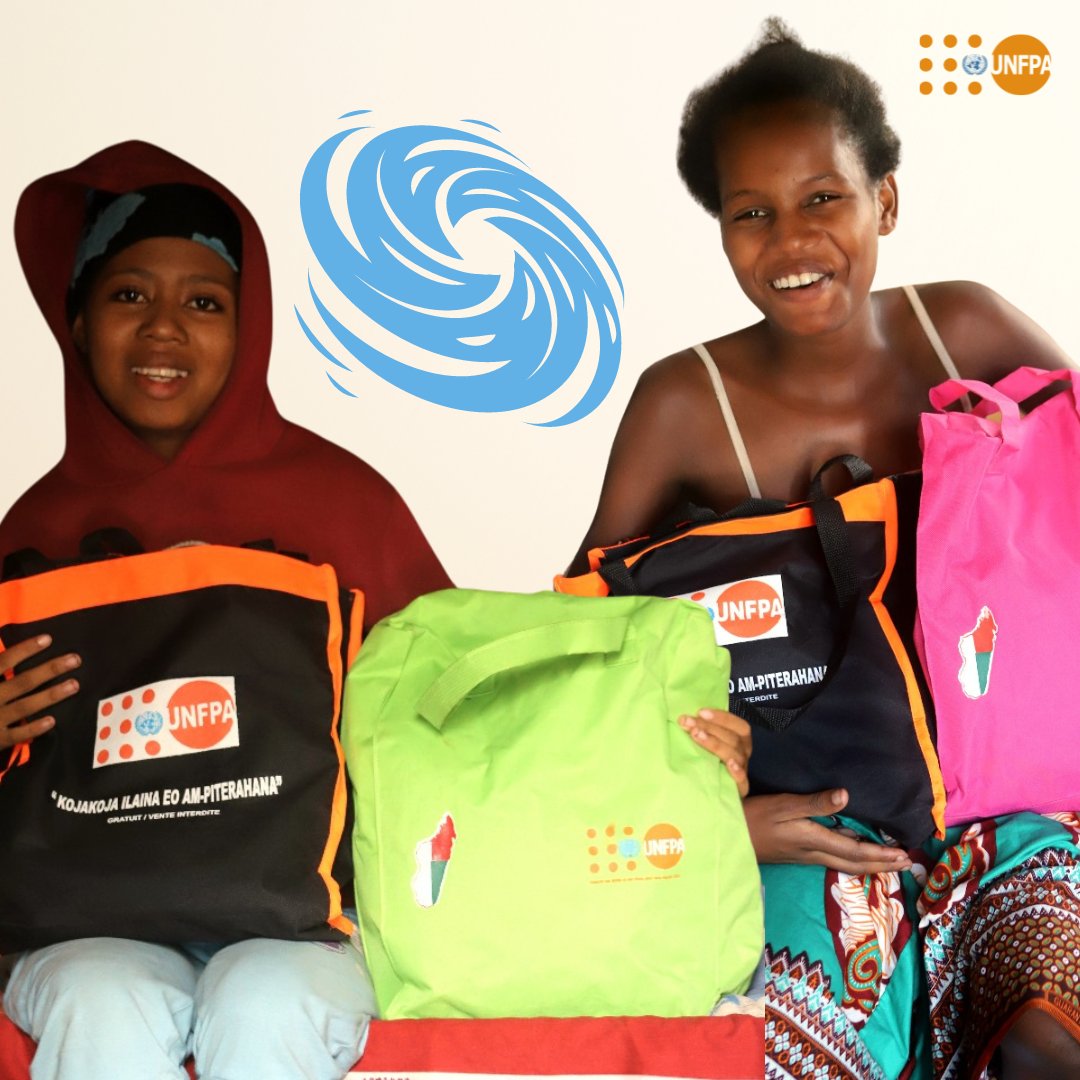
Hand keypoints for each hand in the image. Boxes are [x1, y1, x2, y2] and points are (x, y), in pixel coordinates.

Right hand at [0, 635, 80, 750]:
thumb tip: (7, 645)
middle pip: (22, 682)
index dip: (24, 650)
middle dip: (49, 670)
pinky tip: (52, 720)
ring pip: (24, 706)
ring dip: (50, 695)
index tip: (48, 639)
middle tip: (75, 660)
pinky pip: (16, 735)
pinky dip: (33, 729)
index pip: (4, 662)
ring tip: (74, 685)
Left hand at [679, 708, 750, 796]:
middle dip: (709, 727)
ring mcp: (743, 770)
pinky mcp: (740, 789)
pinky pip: (742, 780)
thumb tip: (686, 715)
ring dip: (715, 743)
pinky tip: (728, 764)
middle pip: (732, 738)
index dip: (722, 717)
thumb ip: (704, 730)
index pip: (738, 725)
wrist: (713, 793)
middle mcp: (743, 753)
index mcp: (740, 740)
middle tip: (688, 722)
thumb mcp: (709, 743)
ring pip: (734, 755)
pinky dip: (737, 771)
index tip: (700, 711)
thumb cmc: (709, 762)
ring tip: (696, 735)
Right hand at [744, 789, 911, 873]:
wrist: (727, 838)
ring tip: (887, 861)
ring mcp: (804, 856)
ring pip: (844, 863)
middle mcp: (812, 852)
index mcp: (813, 840)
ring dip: (869, 864)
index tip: (904, 856)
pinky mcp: (796, 854)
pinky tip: (852, 851)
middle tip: (906, 865)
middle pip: (854, 864)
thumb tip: (846, 796)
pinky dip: (850, 858)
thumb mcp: (782, 805)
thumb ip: (814, 802)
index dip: (880, 855)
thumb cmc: (752, 818)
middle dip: (881, 865)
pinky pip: (832, 859)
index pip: (855, 852)